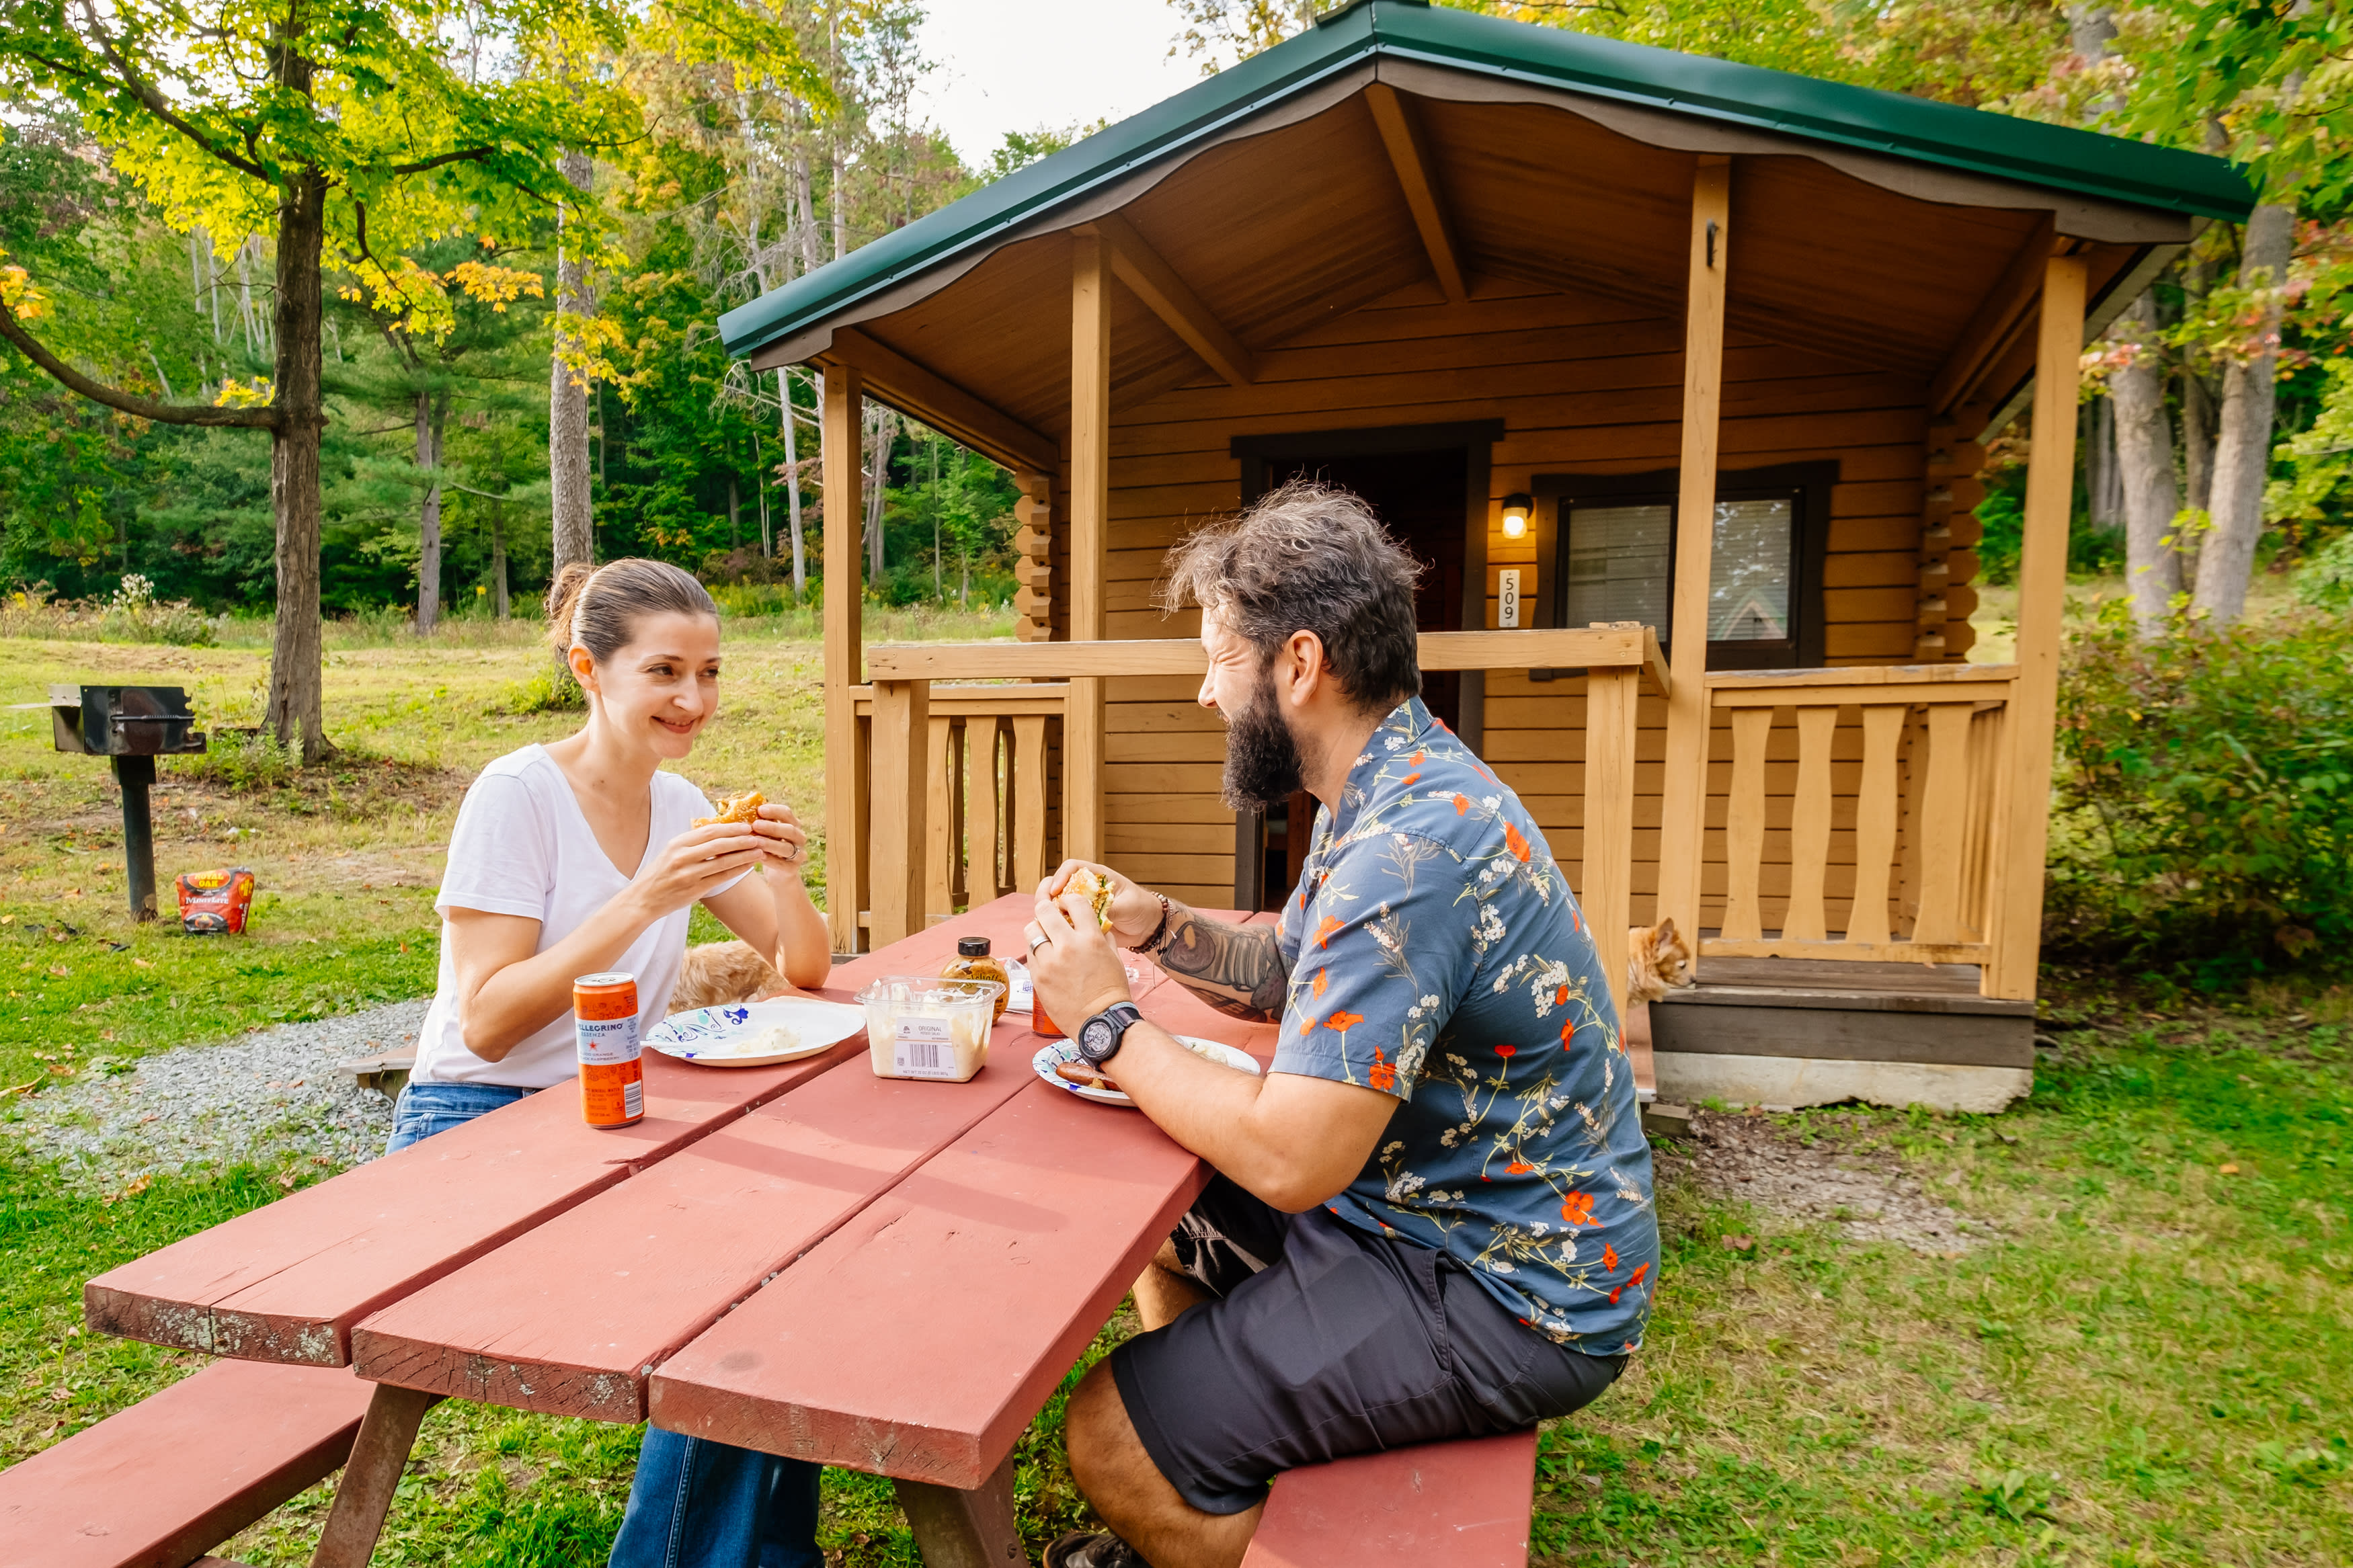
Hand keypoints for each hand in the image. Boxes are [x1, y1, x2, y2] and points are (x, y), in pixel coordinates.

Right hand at [631, 822, 771, 919]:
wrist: (643, 899)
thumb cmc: (660, 874)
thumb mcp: (671, 852)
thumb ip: (692, 843)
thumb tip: (719, 831)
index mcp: (677, 843)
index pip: (708, 831)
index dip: (730, 828)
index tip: (745, 826)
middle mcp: (682, 857)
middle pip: (718, 844)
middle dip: (741, 840)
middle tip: (757, 836)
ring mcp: (689, 874)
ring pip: (723, 862)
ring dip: (744, 855)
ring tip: (760, 850)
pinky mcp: (695, 890)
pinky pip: (722, 878)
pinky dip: (738, 870)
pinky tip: (749, 866)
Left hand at [751, 799, 809, 868]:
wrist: (776, 871)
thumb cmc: (767, 845)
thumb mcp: (765, 832)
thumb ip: (758, 822)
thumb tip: (738, 808)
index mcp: (793, 824)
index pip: (787, 813)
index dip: (774, 810)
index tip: (759, 809)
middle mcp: (799, 837)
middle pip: (789, 830)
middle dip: (772, 827)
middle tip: (755, 825)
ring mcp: (799, 854)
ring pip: (787, 848)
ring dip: (770, 844)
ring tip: (756, 841)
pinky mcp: (793, 868)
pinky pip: (783, 864)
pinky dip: (771, 860)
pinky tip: (759, 856)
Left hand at [1028, 877, 1133, 1026]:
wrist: (1100, 1021)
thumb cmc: (1111, 990)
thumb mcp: (1114, 956)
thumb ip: (1101, 935)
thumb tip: (1092, 923)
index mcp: (1090, 938)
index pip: (1074, 901)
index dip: (1069, 899)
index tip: (1068, 904)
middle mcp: (1067, 946)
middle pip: (1044, 910)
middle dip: (1046, 907)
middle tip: (1049, 912)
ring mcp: (1049, 962)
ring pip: (1031, 930)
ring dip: (1038, 929)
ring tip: (1045, 936)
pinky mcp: (1037, 977)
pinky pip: (1029, 954)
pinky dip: (1036, 951)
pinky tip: (1044, 956)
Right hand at [1044, 859, 1158, 948]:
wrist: (1148, 927)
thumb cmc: (1142, 908)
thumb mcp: (1128, 906)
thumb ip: (1111, 909)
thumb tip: (1095, 916)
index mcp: (1098, 877)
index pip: (1072, 868)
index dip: (1061, 877)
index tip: (1056, 891)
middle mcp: (1086, 889)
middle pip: (1058, 885)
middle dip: (1047, 893)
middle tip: (1042, 906)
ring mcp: (1083, 906)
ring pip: (1057, 904)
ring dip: (1049, 911)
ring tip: (1044, 920)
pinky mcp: (1082, 921)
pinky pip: (1064, 921)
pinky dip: (1057, 925)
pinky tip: (1053, 932)